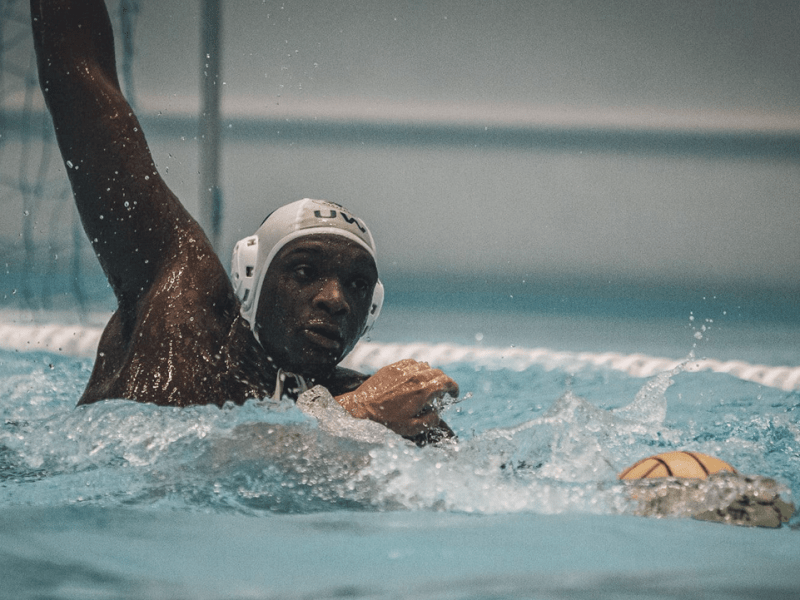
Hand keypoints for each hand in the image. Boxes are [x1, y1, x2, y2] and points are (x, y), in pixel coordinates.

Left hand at [335, 359, 458, 439]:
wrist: (361, 408)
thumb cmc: (386, 420)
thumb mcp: (411, 428)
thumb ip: (429, 421)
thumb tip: (437, 415)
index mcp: (422, 392)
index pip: (446, 382)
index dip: (454, 387)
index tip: (454, 394)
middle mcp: (414, 377)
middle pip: (438, 373)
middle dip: (444, 382)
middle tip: (441, 393)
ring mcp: (403, 370)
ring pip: (425, 366)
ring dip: (430, 375)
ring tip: (426, 385)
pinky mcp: (393, 367)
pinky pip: (411, 362)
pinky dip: (417, 368)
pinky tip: (413, 377)